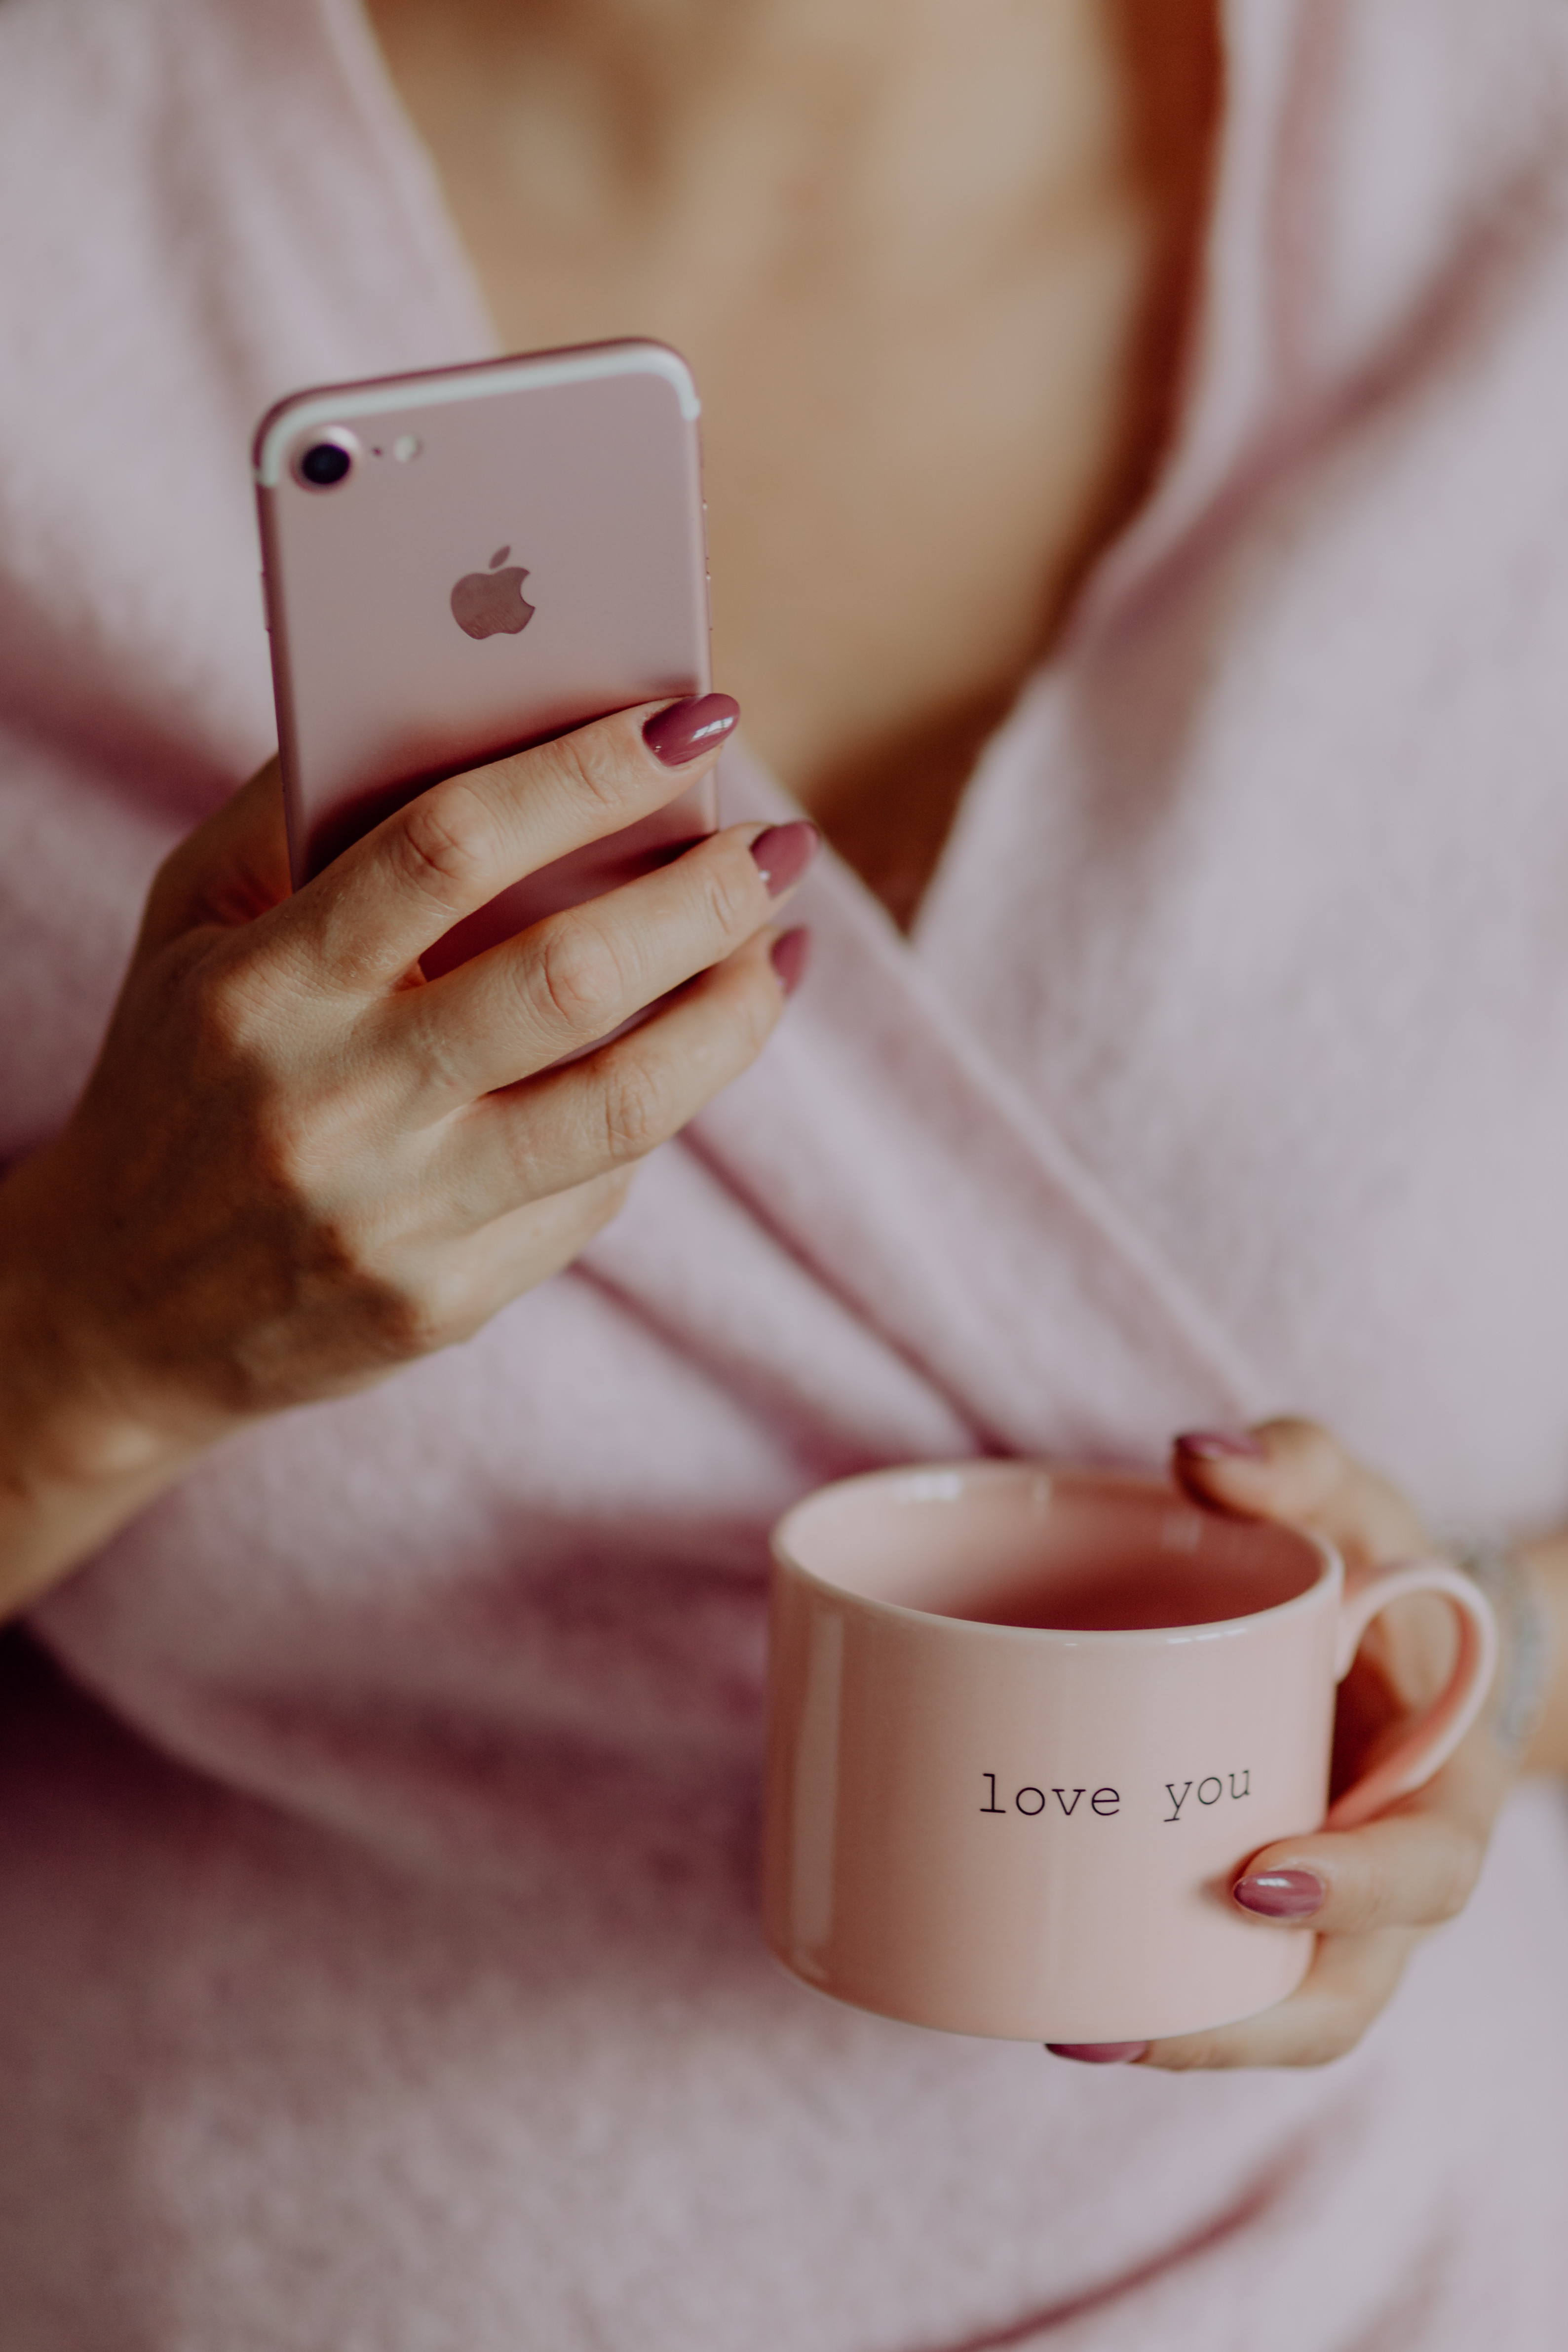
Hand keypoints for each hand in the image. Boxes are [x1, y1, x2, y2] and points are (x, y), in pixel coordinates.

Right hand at [0, 696, 815, 1611]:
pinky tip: (678, 1061)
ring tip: (775, 952)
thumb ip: (300, 814)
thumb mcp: (191, 927)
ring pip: (624, 1106)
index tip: (695, 720)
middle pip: (570, 978)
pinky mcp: (441, 1304)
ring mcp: (392, 1218)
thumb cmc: (177, 1078)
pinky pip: (592, 1194)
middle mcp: (330, 1104)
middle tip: (776, 847)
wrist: (118, 1311)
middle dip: (704, 896)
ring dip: (731, 1017)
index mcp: (263, 985)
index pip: (449, 847)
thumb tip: (481, 710)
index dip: (588, 772)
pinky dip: (654, 1114)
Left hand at [1054, 1419, 1511, 2071]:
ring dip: (1178, 2034)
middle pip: (1340, 1989)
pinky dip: (1146, 1985)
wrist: (1382, 1624)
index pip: (1426, 1866)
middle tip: (1118, 2020)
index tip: (1258, 1875)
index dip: (1357, 1888)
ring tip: (1068, 2026)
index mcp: (1438, 1785)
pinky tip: (1052, 1984)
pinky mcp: (1245, 1902)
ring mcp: (1316, 1903)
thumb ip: (1294, 1465)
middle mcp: (1382, 1868)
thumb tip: (1201, 1453)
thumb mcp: (1351, 1498)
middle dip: (1239, 2022)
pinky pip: (1212, 1972)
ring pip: (1272, 2008)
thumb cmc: (1370, 1562)